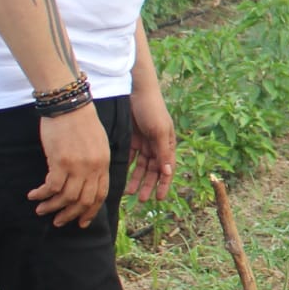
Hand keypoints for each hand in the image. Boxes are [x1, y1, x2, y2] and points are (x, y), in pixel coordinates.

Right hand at [30, 104, 109, 227]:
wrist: (69, 105)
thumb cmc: (81, 121)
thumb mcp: (97, 144)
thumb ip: (95, 163)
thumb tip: (86, 182)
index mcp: (104, 164)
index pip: (100, 195)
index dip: (90, 211)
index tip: (82, 222)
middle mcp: (93, 168)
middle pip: (84, 201)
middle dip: (71, 215)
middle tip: (58, 222)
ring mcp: (77, 166)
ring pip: (66, 197)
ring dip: (52, 207)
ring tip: (41, 210)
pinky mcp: (60, 161)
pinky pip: (51, 187)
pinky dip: (41, 194)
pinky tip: (33, 195)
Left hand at [127, 84, 177, 203]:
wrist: (135, 89)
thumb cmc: (152, 108)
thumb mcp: (159, 131)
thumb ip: (163, 152)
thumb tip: (168, 173)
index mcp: (168, 144)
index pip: (167, 169)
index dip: (164, 184)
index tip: (159, 199)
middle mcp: (157, 145)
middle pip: (153, 170)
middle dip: (148, 185)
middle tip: (141, 200)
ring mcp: (144, 142)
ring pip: (141, 166)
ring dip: (136, 179)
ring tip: (128, 192)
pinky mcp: (131, 138)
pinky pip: (130, 157)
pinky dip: (127, 167)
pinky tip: (120, 176)